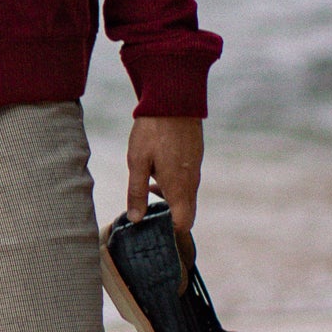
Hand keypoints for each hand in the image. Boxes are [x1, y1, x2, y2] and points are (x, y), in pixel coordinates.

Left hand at [126, 117, 203, 234]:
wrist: (174, 100)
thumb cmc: (152, 131)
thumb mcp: (137, 162)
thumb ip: (136, 192)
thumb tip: (136, 219)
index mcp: (178, 187)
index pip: (184, 223)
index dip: (171, 231)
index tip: (154, 229)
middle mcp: (191, 182)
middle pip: (186, 211)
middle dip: (169, 215)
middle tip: (147, 208)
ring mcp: (196, 169)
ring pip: (186, 195)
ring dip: (169, 197)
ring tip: (147, 184)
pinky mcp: (195, 157)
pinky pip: (187, 180)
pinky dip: (174, 183)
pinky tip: (156, 169)